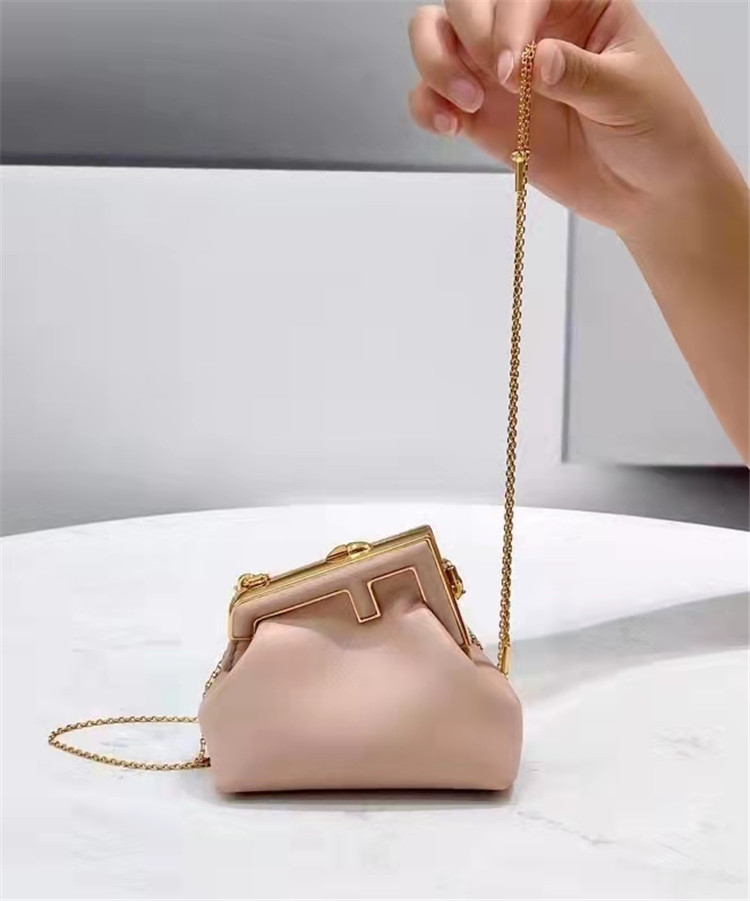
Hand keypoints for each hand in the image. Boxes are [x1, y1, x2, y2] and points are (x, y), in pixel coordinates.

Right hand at [408, 0, 718, 233]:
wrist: (649, 192)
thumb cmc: (657, 130)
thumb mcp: (631, 94)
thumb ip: (580, 74)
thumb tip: (536, 58)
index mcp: (576, 2)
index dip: (507, 18)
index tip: (512, 65)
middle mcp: (530, 28)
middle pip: (466, 1)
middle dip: (467, 34)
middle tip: (494, 79)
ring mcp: (500, 74)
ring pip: (437, 39)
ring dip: (435, 64)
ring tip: (464, 105)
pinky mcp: (484, 118)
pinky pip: (434, 99)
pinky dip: (427, 107)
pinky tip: (449, 126)